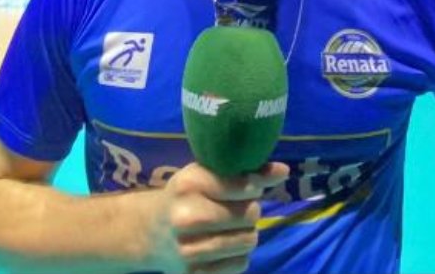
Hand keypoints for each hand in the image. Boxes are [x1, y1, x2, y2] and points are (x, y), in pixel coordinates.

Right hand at [146, 161, 289, 273]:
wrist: (151, 231)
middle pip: (251, 214)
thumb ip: (249, 171)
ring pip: (249, 240)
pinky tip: (220, 248)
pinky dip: (237, 255)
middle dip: (249, 211)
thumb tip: (283, 171)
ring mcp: (188, 250)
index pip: (247, 186)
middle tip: (233, 210)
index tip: (245, 188)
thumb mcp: (211, 175)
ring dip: (245, 234)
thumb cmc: (190, 196)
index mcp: (189, 184)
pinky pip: (241, 263)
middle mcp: (185, 217)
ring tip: (227, 229)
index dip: (252, 187)